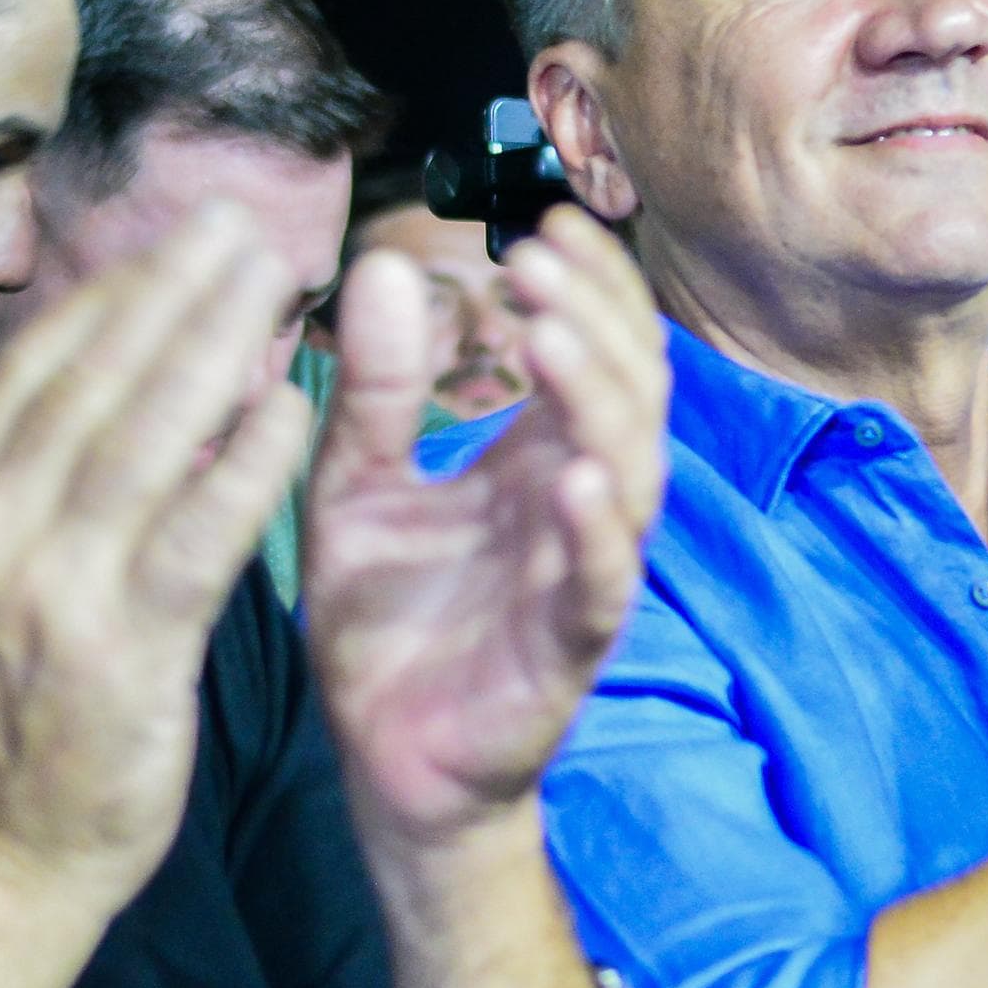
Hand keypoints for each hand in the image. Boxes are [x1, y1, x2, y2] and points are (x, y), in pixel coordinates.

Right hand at [0, 204, 317, 912]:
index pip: (33, 375)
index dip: (109, 297)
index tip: (173, 238)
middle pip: (92, 384)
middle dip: (169, 292)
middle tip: (240, 221)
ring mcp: (51, 590)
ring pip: (144, 438)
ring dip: (214, 346)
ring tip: (275, 279)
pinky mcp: (121, 650)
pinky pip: (195, 536)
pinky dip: (243, 464)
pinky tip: (294, 406)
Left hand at [304, 206, 670, 857]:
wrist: (382, 762)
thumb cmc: (385, 623)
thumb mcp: (356, 484)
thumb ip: (375, 388)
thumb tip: (381, 266)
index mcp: (535, 458)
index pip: (595, 348)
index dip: (584, 284)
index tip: (539, 225)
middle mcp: (577, 506)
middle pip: (630, 390)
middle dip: (592, 319)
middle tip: (532, 262)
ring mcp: (583, 574)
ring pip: (631, 470)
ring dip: (597, 398)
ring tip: (548, 336)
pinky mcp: (569, 648)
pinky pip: (603, 583)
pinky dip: (594, 528)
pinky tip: (568, 475)